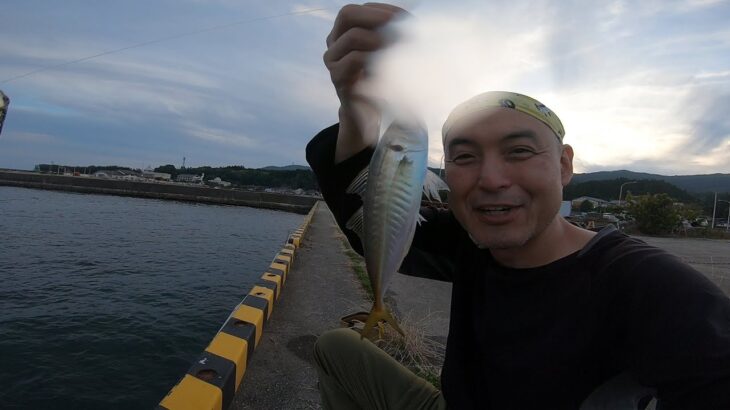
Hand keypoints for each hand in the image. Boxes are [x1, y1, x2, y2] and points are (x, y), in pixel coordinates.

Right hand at [323, 3, 406, 162]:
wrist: (368, 114)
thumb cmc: (378, 80)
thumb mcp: (383, 52)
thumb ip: (388, 33)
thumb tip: (408, 17)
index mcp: (342, 34)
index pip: (356, 9)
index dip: (378, 9)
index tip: (402, 17)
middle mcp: (333, 44)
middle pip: (346, 14)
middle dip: (374, 17)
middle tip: (396, 25)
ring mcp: (333, 61)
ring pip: (352, 36)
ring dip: (379, 38)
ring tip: (397, 45)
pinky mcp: (338, 79)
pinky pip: (354, 59)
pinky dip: (374, 57)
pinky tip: (389, 63)